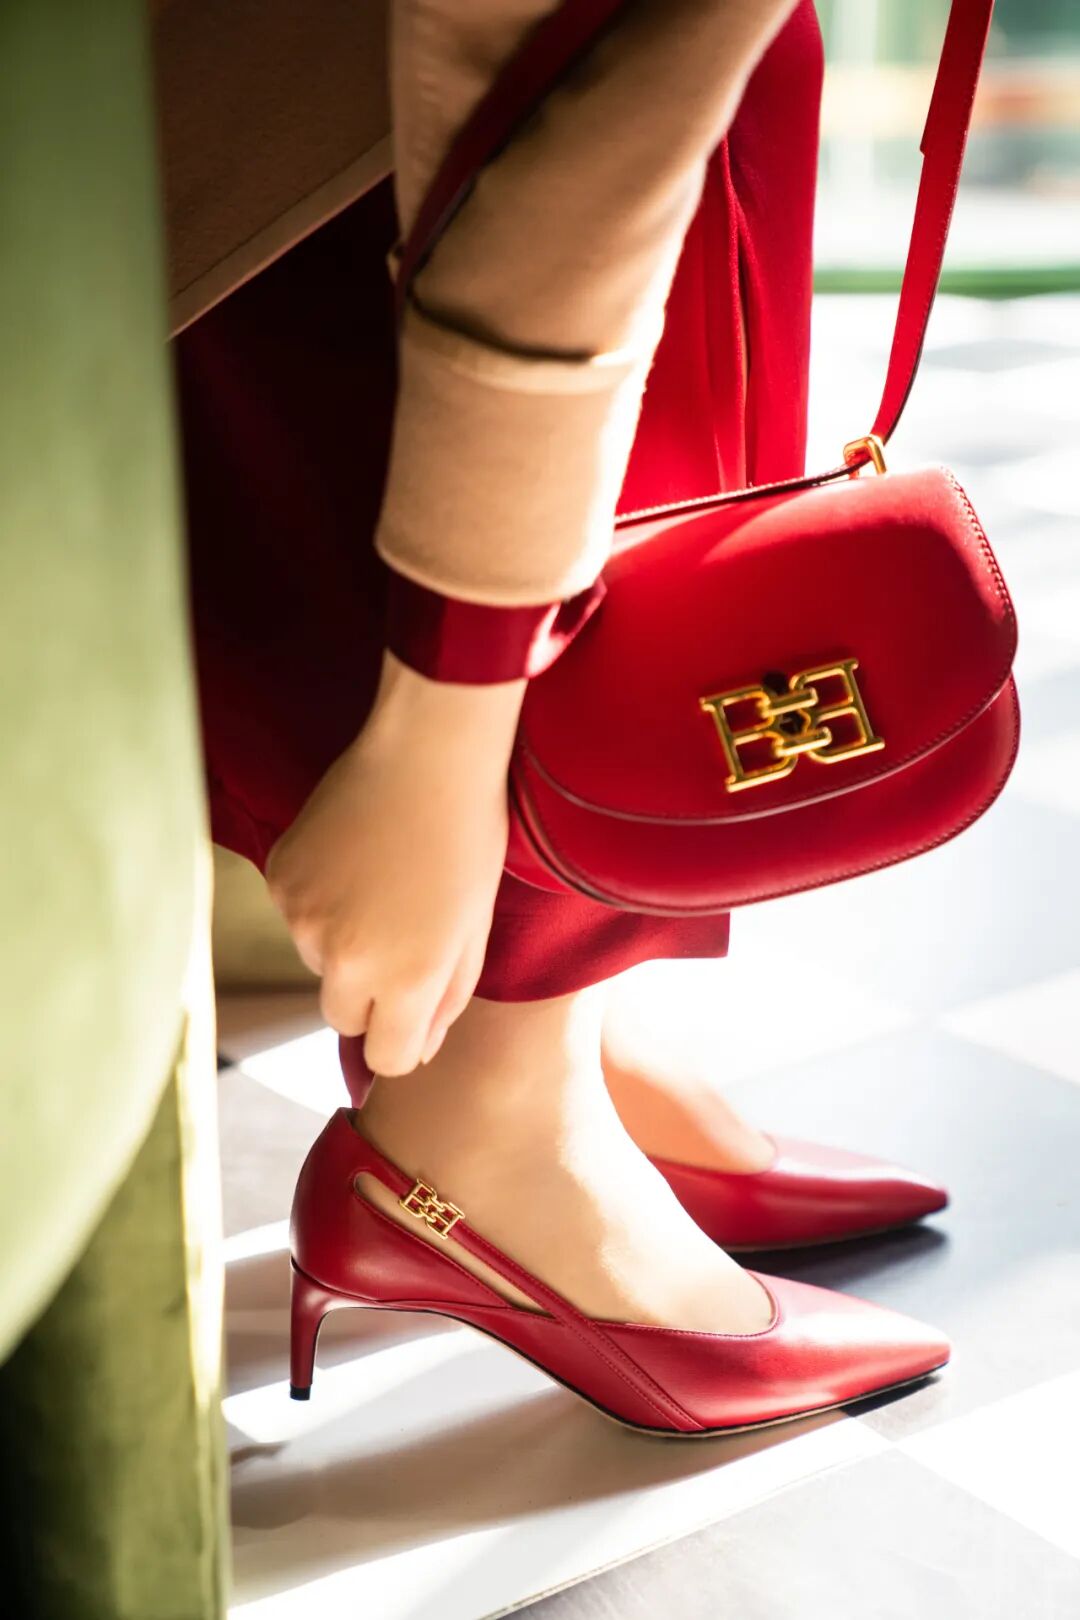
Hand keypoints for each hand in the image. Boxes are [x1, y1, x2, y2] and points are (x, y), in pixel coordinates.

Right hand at [265, 653, 524, 1074]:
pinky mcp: (280, 879)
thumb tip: (416, 1049)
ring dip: (343, 942)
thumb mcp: (475, 930)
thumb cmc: (468, 839)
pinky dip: (320, 901)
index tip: (414, 1012)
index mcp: (406, 978)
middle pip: (343, 1019)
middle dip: (369, 997)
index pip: (386, 1057)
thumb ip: (446, 1000)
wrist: (427, 751)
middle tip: (401, 939)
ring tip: (382, 883)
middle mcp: (345, 959)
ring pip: (317, 963)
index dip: (402, 1039)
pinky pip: (296, 916)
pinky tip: (353, 858)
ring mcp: (303, 918)